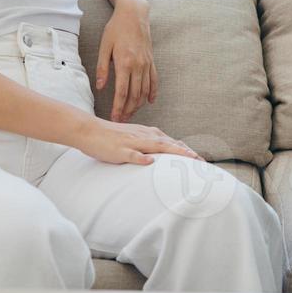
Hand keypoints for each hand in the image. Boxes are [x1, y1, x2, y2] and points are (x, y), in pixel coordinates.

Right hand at [74, 117, 200, 164]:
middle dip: (187, 153)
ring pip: (155, 146)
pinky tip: (149, 161)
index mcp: (148, 134)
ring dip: (173, 151)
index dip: (187, 151)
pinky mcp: (119, 149)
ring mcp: (132, 142)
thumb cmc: (112, 137)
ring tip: (188, 158)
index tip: (201, 160)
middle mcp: (144, 136)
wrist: (89, 130)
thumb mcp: (135, 139)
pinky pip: (131, 153)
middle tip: (202, 162)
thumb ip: (149, 145)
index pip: (172, 142)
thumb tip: (163, 155)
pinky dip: (140, 157)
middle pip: (169, 144)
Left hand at [97, 0, 156, 121]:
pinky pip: (154, 81)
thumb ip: (103, 68)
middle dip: (128, 110)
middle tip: (122, 121)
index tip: (114, 118)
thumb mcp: (104, 46)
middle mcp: (138, 66)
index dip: (118, 108)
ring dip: (139, 105)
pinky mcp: (151, 61)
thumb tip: (100, 87)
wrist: (134, 14)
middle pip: (135, 95)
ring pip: (145, 91)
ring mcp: (147, 64)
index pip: (122, 92)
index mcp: (124, 63)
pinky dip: (152, 93)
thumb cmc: (116, 29)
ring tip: (131, 114)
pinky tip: (149, 102)